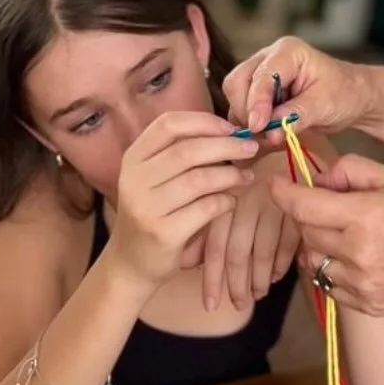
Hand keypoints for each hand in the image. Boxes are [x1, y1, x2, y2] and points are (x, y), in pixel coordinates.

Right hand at [111, 110, 256, 287]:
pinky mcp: (162, 233)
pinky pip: (205, 208)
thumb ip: (183, 153)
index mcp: (134, 157)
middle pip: (188, 150)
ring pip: (199, 179)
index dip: (204, 122)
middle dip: (227, 146)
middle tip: (252, 148)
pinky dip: (225, 201)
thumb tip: (232, 131)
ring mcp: (146, 207)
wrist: (131, 263)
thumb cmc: (154, 211)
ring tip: (246, 176)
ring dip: (230, 175)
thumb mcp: (156, 177)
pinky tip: (231, 201)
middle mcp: (135, 179)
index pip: (168, 124)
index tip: (232, 127)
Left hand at [201, 152, 300, 310]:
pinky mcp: (296, 201)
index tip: (210, 304)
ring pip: (262, 251)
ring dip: (259, 279)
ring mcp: (272, 202)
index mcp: (226, 195)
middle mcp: (246, 200)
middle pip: (237, 252)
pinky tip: (277, 276)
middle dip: (235, 284)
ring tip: (256, 295)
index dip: (213, 277)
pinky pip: (288, 241)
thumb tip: (187, 262)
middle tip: (234, 306)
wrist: (288, 132)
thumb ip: (208, 222)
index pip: (216, 244)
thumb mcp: (228, 190)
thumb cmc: (252, 163)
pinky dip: (283, 262)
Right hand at [223, 35, 374, 141]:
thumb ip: (297, 115)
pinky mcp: (259, 93)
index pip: (261, 76)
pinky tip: (265, 137)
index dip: (256, 103)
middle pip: (238, 82)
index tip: (257, 127)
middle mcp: (268, 59)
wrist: (352, 98)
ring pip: (235, 97)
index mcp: (287, 52)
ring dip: (245, 120)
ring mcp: (261, 75)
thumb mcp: (325, 104)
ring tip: (266, 138)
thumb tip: (270, 132)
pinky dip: (249, 125)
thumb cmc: (345, 94)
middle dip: (246, 111)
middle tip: (260, 135)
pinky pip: (242, 109)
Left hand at [271, 153, 383, 315]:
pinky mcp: (366, 305)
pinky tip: (354, 257)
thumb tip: (319, 179)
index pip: (303, 206)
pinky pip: (329, 285)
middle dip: (308, 215)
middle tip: (326, 205)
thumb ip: (352, 170)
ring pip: (313, 261)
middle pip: (305, 232)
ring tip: (343, 232)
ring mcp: (361, 285)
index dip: (283, 192)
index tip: (275, 184)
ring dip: (318, 244)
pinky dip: (332, 269)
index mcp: (364, 217)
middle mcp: (357, 254)